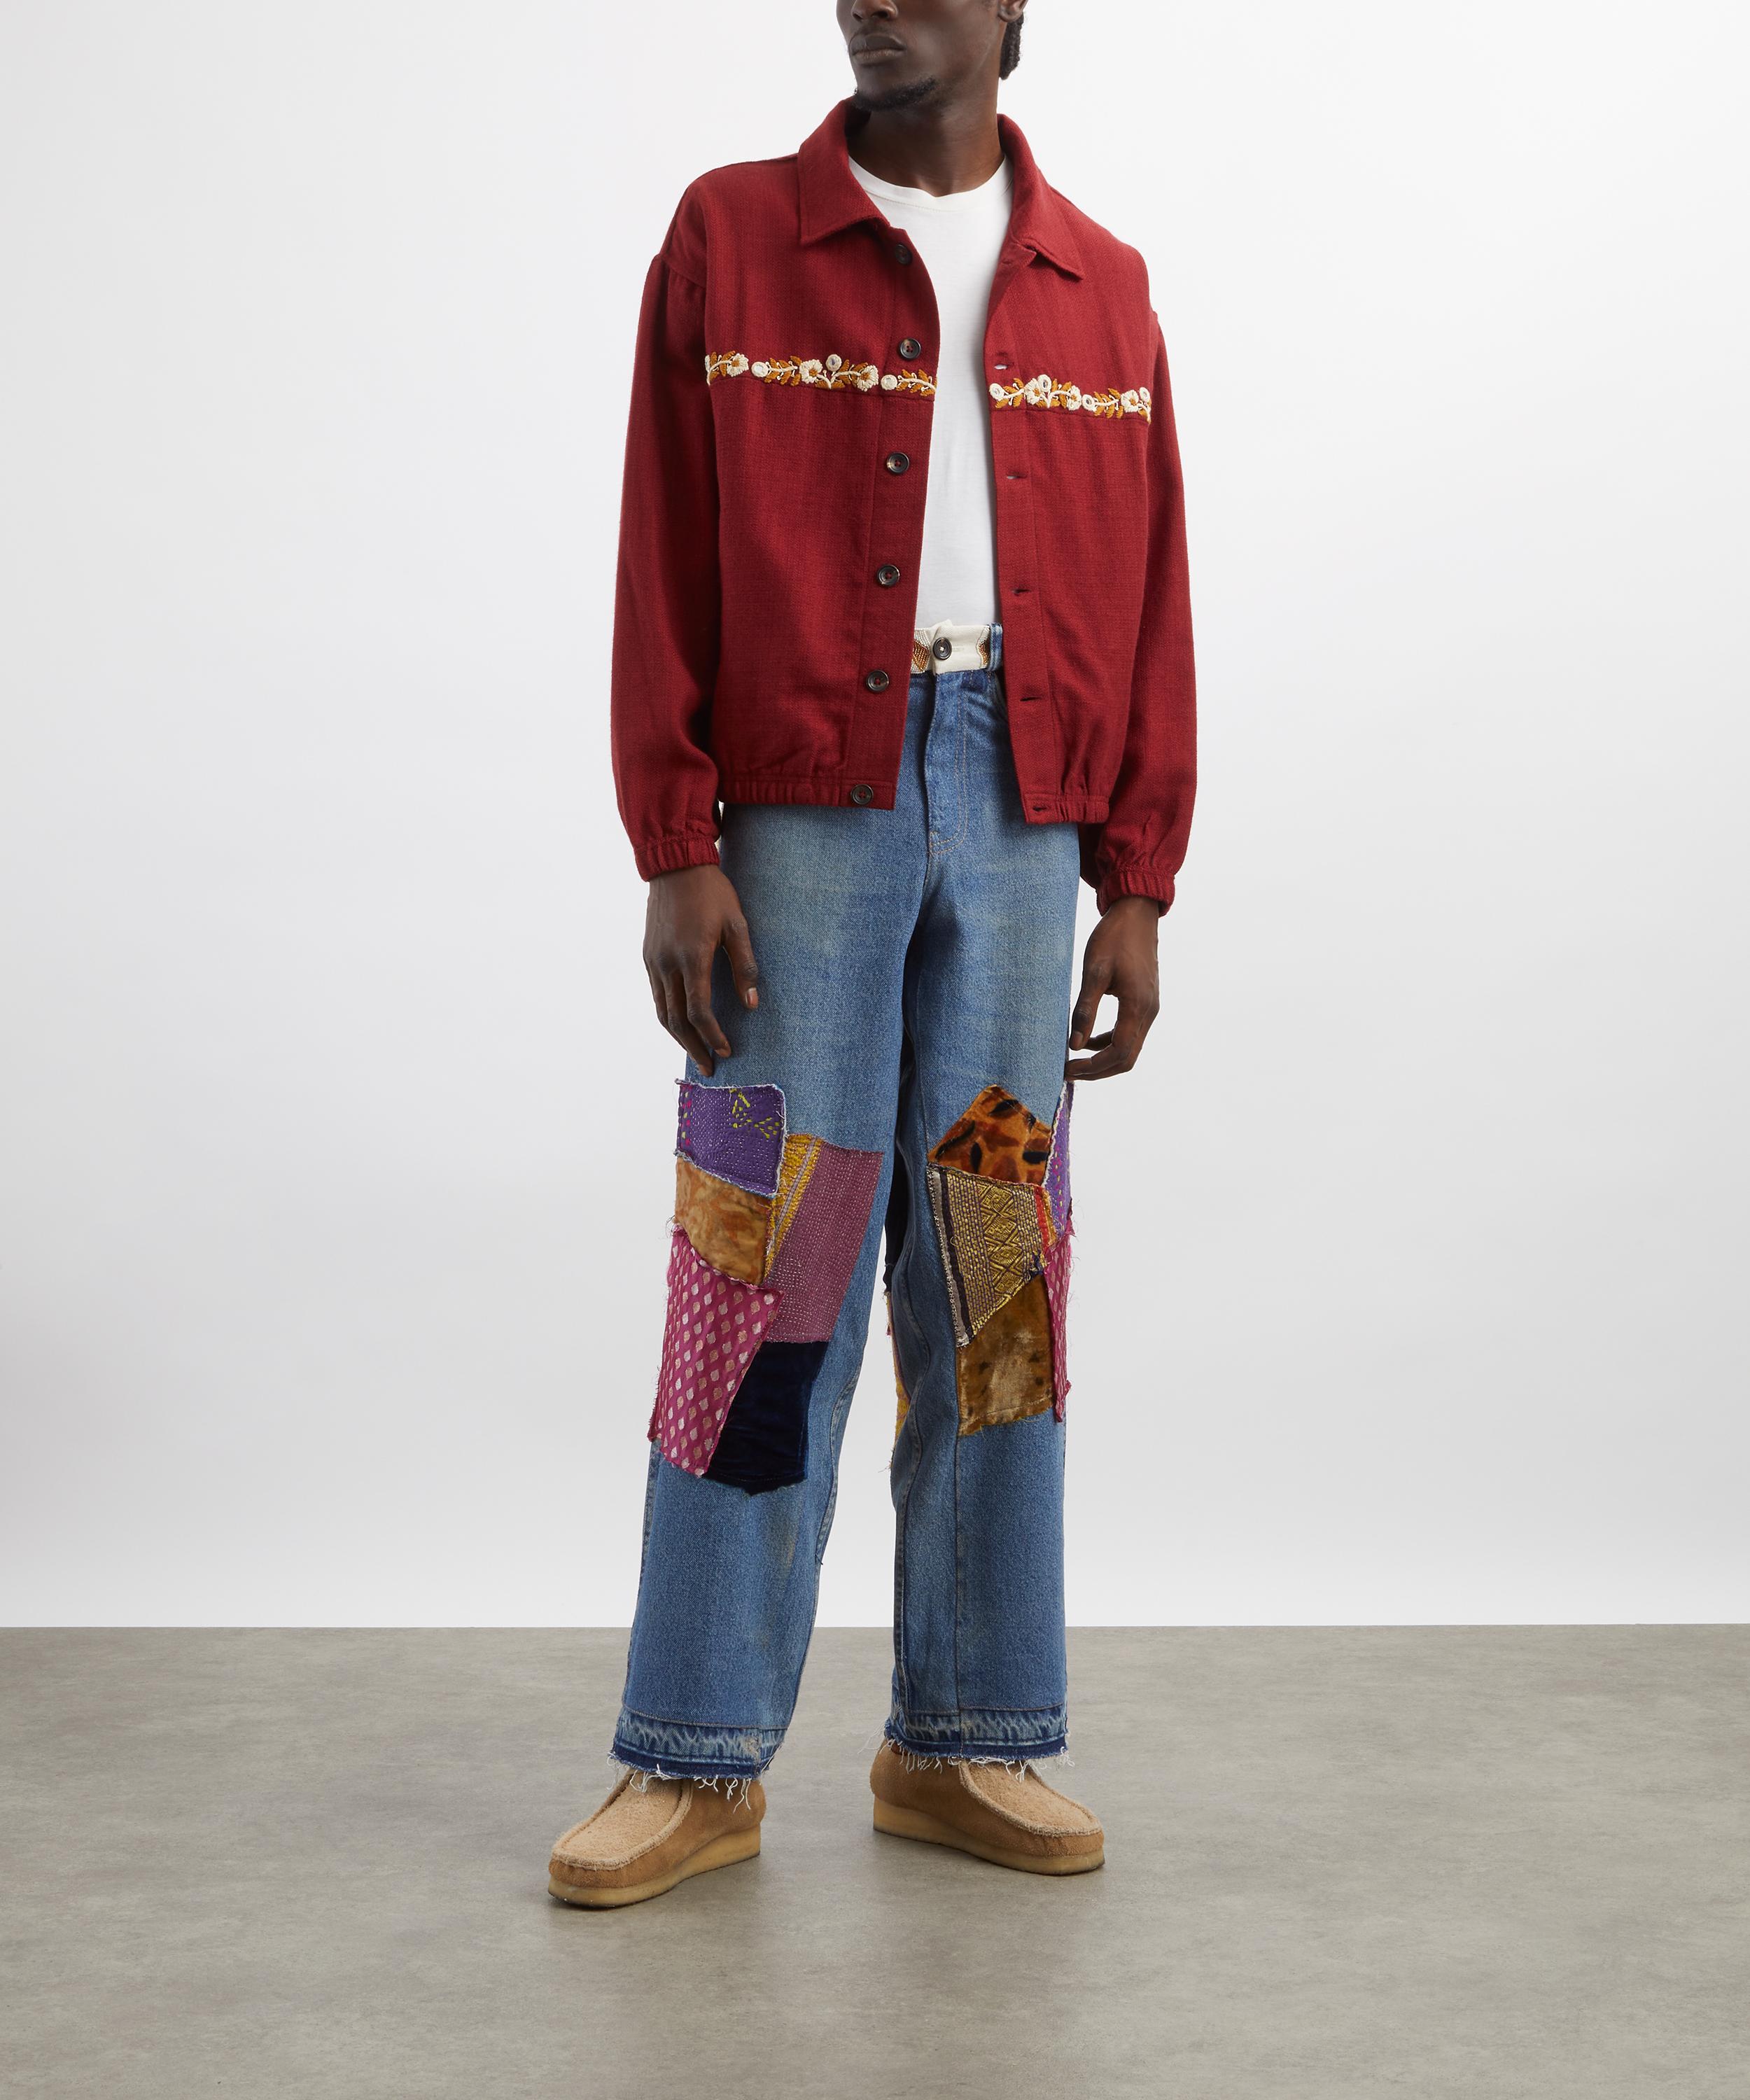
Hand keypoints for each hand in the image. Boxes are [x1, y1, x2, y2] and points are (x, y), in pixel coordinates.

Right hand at [643, 865, 758, 1077]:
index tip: (727, 1050)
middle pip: (677, 1020)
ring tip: (696, 1054)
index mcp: (692, 956)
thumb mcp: (737, 925)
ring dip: (679, 1037)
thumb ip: (745, 966)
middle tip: (710, 1067)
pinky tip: (681, 1025)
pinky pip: (657, 995)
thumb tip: (752, 1004)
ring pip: (662, 1012)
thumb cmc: (713, 893)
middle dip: (694, 1047)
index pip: (700, 1011)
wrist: (675, 865)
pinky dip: (669, 1016)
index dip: (713, 1035)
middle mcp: (668, 964)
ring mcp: (654, 961)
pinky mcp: (648, 956)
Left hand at [1065, 896, 1160, 1079]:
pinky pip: (1129, 1034)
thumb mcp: (1094, 971)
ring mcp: (1150, 1008)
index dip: (1092, 1068)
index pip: (1118, 1053)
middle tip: (1068, 1072)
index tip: (1066, 1069)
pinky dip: (1109, 1043)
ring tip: (1075, 1060)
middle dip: (1097, 1071)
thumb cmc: (1114, 937)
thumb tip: (1074, 1045)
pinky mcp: (1145, 1002)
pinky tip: (1088, 1039)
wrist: (1137, 914)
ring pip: (1129, 1049)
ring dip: (1103, 1059)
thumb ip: (1085, 1010)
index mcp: (1137, 1006)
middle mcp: (1149, 1012)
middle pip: (1126, 1059)